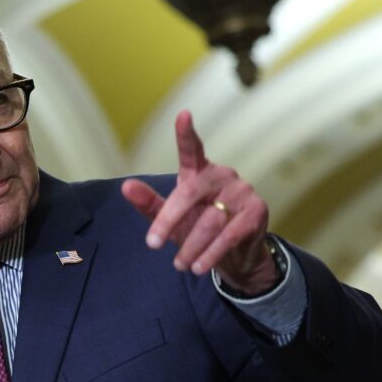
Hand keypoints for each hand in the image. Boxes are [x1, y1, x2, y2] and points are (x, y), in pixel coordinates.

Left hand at [121, 111, 278, 294]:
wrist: (235, 256)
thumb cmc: (198, 228)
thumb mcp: (171, 218)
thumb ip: (149, 204)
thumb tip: (125, 187)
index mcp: (199, 171)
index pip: (192, 149)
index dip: (186, 133)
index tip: (184, 115)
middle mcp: (222, 175)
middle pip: (189, 193)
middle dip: (168, 220)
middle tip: (152, 243)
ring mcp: (242, 192)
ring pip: (209, 220)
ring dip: (191, 246)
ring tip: (179, 264)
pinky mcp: (256, 212)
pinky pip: (228, 235)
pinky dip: (210, 254)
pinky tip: (198, 267)